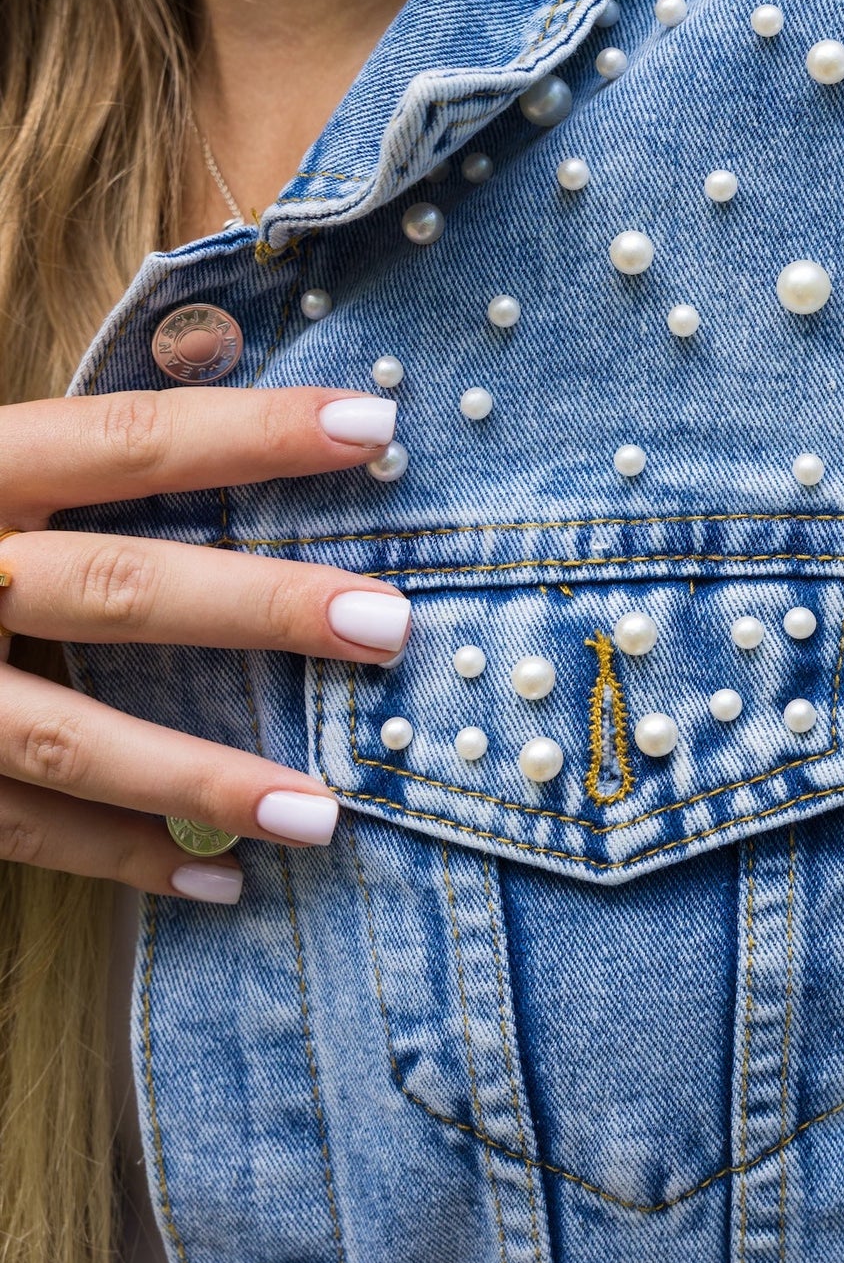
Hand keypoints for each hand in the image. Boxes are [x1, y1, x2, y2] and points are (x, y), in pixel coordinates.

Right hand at [0, 387, 411, 904]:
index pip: (123, 440)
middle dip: (256, 608)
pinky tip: (221, 882)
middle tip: (388, 624)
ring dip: (197, 778)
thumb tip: (216, 380)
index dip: (248, 433)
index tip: (375, 427)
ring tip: (325, 811)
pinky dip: (116, 862)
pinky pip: (15, 833)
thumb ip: (59, 449)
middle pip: (113, 588)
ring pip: (63, 738)